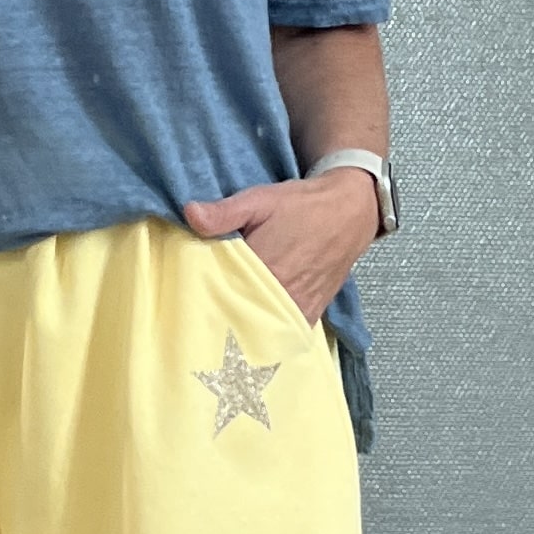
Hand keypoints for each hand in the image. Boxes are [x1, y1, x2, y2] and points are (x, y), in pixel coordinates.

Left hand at [183, 170, 377, 327]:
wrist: (348, 214)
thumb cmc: (302, 206)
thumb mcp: (260, 200)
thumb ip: (224, 212)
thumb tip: (190, 214)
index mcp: (263, 268)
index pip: (220, 292)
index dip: (200, 296)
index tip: (185, 297)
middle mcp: (281, 295)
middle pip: (237, 316)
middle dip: (217, 315)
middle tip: (196, 314)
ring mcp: (297, 309)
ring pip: (258, 329)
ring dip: (239, 327)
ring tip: (219, 325)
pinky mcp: (308, 316)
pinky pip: (280, 333)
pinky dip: (263, 333)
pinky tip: (247, 328)